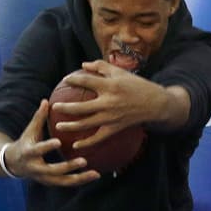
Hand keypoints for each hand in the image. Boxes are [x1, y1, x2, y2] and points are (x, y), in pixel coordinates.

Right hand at [2, 100, 100, 186]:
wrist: (14, 164)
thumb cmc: (26, 142)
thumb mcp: (30, 130)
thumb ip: (38, 117)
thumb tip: (46, 100)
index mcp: (29, 154)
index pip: (37, 150)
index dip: (47, 147)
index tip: (58, 142)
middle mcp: (36, 169)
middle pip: (53, 171)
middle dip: (68, 167)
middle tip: (83, 161)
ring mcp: (44, 178)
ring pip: (63, 181)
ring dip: (80, 178)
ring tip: (96, 173)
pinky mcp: (51, 183)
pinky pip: (67, 183)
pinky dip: (81, 180)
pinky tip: (95, 175)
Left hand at [55, 60, 171, 149]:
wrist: (155, 104)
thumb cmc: (137, 85)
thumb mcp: (121, 72)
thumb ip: (101, 67)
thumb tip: (82, 65)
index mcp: (110, 86)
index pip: (87, 81)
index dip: (74, 80)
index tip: (65, 80)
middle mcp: (109, 102)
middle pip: (81, 107)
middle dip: (65, 108)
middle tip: (54, 107)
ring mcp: (111, 117)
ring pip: (87, 124)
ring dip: (71, 126)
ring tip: (58, 126)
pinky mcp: (115, 128)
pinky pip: (98, 138)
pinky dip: (87, 143)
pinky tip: (76, 145)